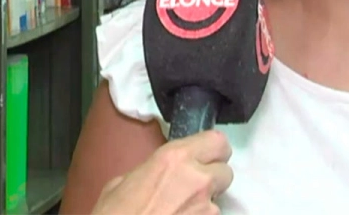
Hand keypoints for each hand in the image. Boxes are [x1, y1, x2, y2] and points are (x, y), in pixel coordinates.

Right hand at [91, 130, 232, 214]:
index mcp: (175, 158)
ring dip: (205, 202)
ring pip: (219, 198)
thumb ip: (152, 170)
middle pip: (225, 170)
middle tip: (194, 185)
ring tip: (180, 209)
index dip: (213, 150)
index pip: (217, 141)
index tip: (205, 156)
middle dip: (213, 177)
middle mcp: (197, 178)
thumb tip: (162, 173)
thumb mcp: (123, 182)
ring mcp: (206, 207)